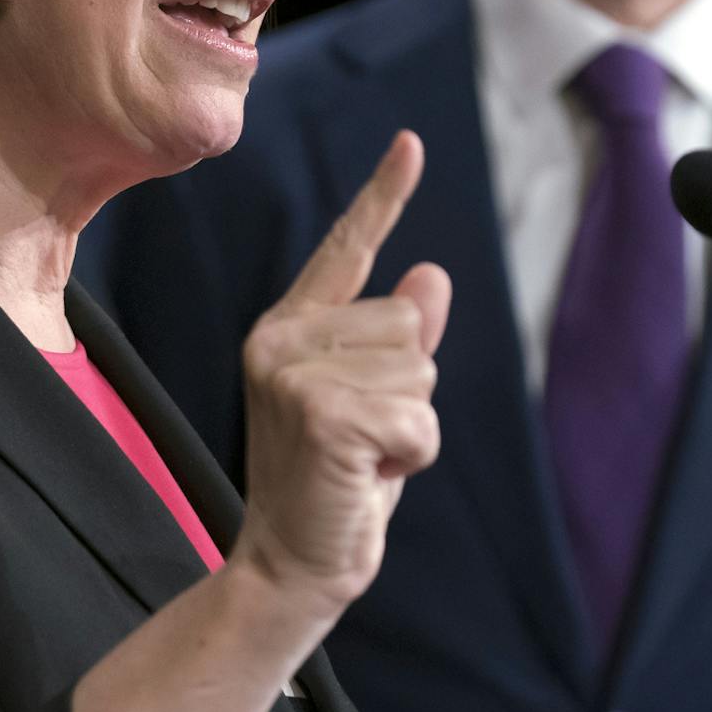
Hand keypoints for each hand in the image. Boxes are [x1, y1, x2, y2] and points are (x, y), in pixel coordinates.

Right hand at [233, 130, 450, 619]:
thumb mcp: (373, 404)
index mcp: (290, 328)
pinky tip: (367, 475)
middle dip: (412, 391)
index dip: (383, 195)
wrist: (289, 567)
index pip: (347, 250)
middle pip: (409, 324)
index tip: (412, 143)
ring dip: (413, 426)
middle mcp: (279, 338)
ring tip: (362, 459)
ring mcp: (291, 372)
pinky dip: (412, 453)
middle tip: (362, 440)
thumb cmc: (334, 486)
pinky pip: (417, 416)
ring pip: (420, 370)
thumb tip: (432, 275)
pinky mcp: (318, 412)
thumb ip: (398, 344)